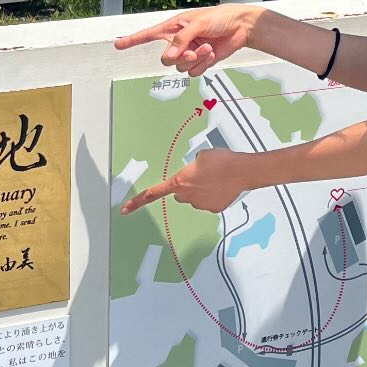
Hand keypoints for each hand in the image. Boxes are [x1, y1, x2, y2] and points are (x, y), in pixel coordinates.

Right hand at [112, 3, 257, 75]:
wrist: (241, 27)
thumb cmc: (220, 17)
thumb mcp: (198, 23)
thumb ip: (182, 39)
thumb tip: (169, 54)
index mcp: (174, 27)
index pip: (148, 35)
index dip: (132, 40)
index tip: (118, 45)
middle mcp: (179, 41)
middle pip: (166, 59)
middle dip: (180, 56)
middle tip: (193, 49)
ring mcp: (189, 52)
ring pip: (180, 67)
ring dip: (195, 59)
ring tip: (207, 47)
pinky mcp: (201, 61)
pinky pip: (194, 72)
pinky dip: (202, 65)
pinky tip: (211, 54)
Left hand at [119, 145, 253, 215]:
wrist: (241, 171)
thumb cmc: (221, 160)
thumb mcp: (200, 157)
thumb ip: (191, 167)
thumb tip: (194, 175)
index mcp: (179, 181)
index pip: (154, 193)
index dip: (138, 201)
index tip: (125, 209)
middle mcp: (187, 195)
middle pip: (180, 193)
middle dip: (186, 187)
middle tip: (201, 176)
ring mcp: (200, 204)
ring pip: (195, 198)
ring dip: (201, 190)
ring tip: (216, 178)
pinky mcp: (213, 209)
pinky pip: (208, 202)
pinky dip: (213, 196)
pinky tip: (222, 186)